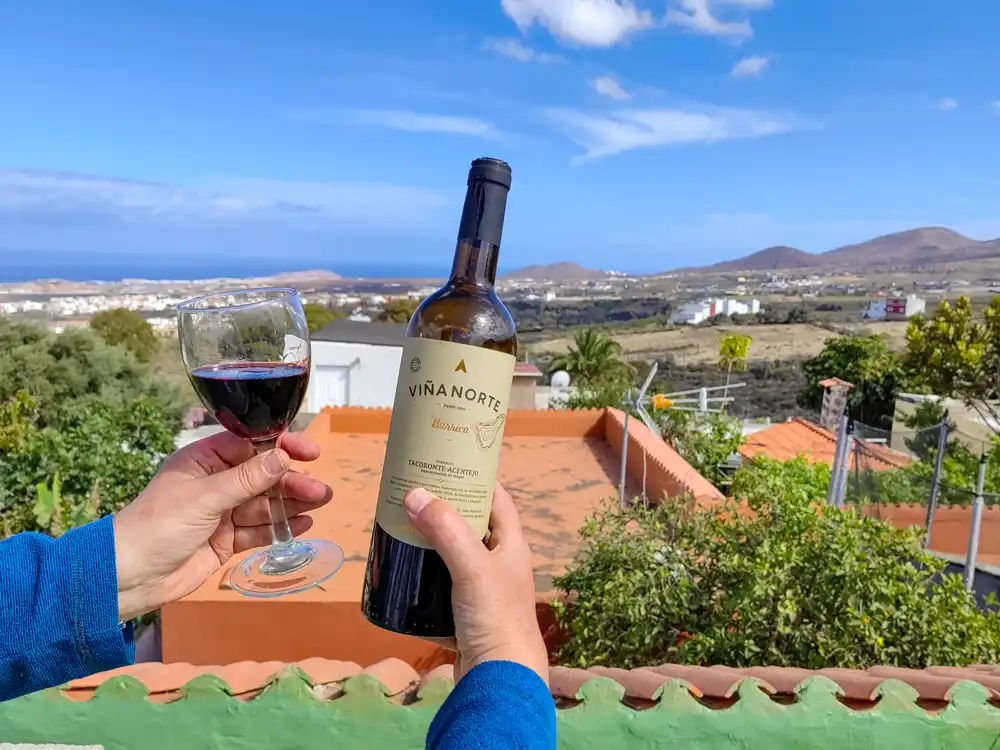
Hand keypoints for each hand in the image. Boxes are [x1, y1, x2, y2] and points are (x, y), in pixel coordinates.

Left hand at [113, 431, 331, 620]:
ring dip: (291, 503)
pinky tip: (302, 524)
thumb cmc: (159, 526)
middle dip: (291, 481)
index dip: (280, 446)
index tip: (308, 452)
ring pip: (264, 503)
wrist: (129, 577)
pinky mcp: (226, 540)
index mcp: (204, 460)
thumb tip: (282, 457)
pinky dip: (280, 527)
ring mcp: (222, 512)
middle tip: (320, 490)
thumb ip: (246, 479)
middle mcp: (216, 482)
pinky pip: (259, 529)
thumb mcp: (205, 497)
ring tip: (320, 502)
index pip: (250, 445)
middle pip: (263, 476)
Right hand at [403, 484, 547, 684]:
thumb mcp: (472, 567)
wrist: (501, 682)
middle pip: (472, 527)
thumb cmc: (495, 618)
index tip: (446, 464)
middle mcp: (501, 566)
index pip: (497, 499)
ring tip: (402, 529)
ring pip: (455, 559)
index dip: (476, 479)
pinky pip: (443, 591)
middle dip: (444, 511)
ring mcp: (484, 593)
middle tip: (412, 496)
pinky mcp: (467, 619)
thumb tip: (414, 493)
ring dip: (432, 546)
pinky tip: (404, 574)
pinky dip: (425, 580)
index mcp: (512, 546)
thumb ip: (446, 530)